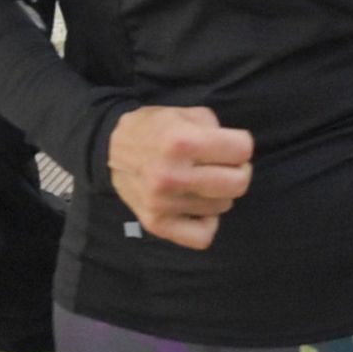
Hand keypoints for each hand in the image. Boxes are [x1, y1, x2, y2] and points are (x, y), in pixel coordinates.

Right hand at [106, 104, 253, 247]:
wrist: (110, 150)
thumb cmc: (156, 129)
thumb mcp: (187, 114)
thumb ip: (216, 129)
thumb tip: (237, 154)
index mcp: (182, 142)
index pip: (243, 150)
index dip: (239, 145)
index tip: (227, 146)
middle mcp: (172, 176)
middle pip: (239, 183)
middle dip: (237, 170)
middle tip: (222, 166)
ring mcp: (162, 203)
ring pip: (223, 206)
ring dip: (218, 194)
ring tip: (200, 181)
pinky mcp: (155, 223)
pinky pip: (202, 237)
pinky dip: (205, 223)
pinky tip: (196, 206)